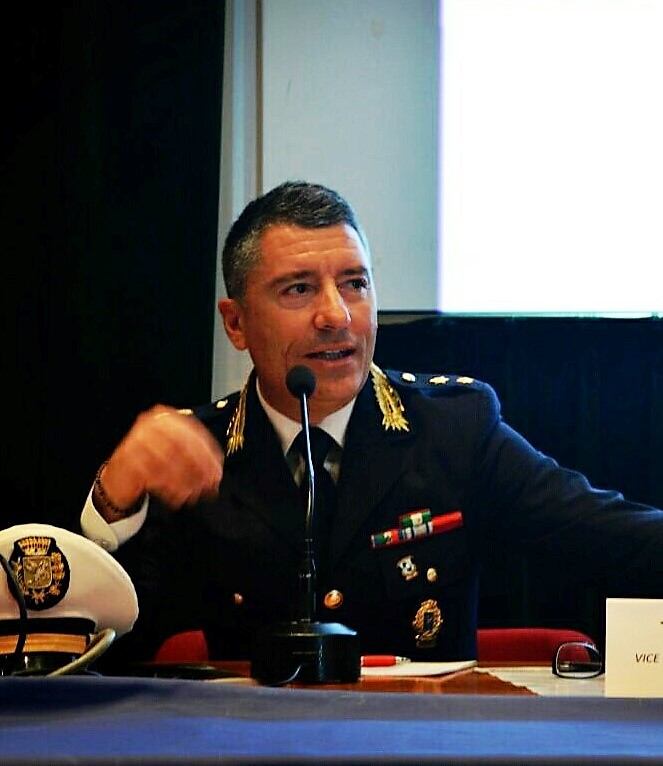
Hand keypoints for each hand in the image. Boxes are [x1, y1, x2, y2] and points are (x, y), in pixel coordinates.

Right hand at [95, 405, 223, 518]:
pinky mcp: (126, 458)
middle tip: (208, 486)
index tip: (217, 473)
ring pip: (169, 461)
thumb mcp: (176, 455)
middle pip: (183, 446)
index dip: (209, 456)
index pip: (194, 434)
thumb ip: (197, 460)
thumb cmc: (153, 463)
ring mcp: (137, 439)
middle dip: (199, 469)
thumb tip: (216, 474)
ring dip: (184, 481)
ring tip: (192, 495)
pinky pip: (153, 474)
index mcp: (168, 418)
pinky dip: (168, 488)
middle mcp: (151, 424)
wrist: (120, 475)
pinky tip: (176, 498)